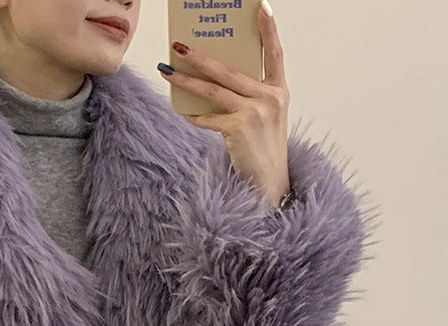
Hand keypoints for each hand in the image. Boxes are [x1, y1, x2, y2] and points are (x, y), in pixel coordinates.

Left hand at [159, 3, 291, 207]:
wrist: (269, 186)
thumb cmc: (263, 150)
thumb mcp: (265, 117)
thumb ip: (249, 96)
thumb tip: (213, 80)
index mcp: (280, 91)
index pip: (275, 54)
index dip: (269, 31)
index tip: (260, 8)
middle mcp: (270, 98)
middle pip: (229, 69)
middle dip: (201, 56)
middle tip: (180, 45)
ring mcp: (255, 112)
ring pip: (213, 89)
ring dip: (186, 80)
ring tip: (167, 70)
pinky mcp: (238, 129)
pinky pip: (208, 118)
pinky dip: (194, 116)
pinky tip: (182, 111)